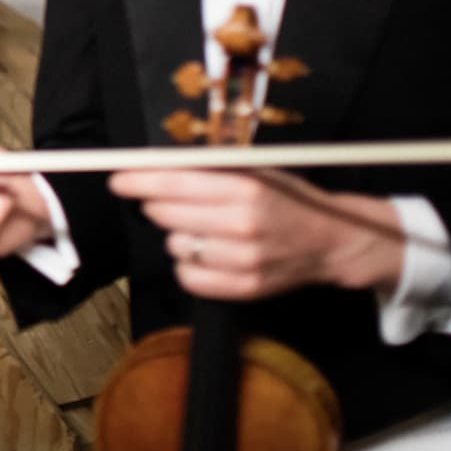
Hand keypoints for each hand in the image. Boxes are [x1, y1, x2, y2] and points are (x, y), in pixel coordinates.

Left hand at [108, 167, 404, 299]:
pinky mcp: (245, 288)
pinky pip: (188, 277)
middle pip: (166, 215)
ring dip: (177, 234)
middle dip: (156, 204)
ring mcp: (244, 261)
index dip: (138, 181)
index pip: (174, 184)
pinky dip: (188, 264)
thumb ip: (209, 168)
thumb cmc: (287, 197)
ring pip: (175, 246)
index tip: (118, 179)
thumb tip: (152, 162)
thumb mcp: (255, 170)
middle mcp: (243, 225)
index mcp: (246, 188)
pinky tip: (205, 252)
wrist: (332, 241)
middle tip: (162, 200)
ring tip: (200, 227)